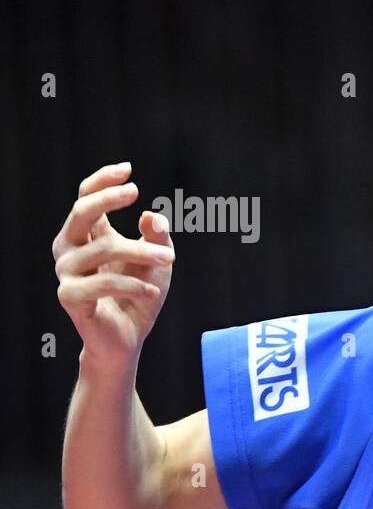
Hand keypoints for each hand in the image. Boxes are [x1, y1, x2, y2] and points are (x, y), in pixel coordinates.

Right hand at [52, 162, 175, 370]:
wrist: (127, 339)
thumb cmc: (140, 294)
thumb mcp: (159, 262)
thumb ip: (158, 237)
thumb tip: (151, 215)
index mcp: (87, 235)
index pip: (85, 198)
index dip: (102, 181)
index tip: (127, 170)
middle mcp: (70, 249)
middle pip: (81, 212)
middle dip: (108, 198)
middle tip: (136, 192)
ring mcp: (67, 273)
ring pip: (103, 248)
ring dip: (142, 251)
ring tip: (170, 259)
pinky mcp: (70, 297)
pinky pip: (104, 283)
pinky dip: (134, 285)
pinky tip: (154, 293)